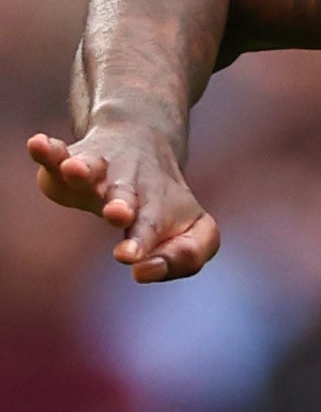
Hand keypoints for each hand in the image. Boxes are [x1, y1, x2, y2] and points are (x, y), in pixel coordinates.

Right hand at [26, 128, 220, 282]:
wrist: (147, 142)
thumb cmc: (165, 202)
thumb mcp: (192, 230)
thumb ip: (186, 258)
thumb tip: (146, 269)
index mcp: (159, 208)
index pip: (154, 226)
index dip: (144, 241)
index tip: (131, 257)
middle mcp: (132, 186)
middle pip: (126, 195)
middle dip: (121, 204)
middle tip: (119, 213)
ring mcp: (102, 170)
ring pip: (93, 168)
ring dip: (84, 170)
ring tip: (75, 169)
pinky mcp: (75, 158)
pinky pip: (58, 153)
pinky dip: (49, 151)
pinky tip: (39, 144)